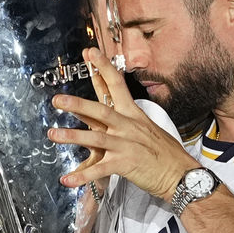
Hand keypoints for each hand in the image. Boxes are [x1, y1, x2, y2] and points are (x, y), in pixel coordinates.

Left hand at [49, 47, 197, 201]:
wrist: (181, 174)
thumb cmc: (165, 152)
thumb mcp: (147, 128)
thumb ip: (127, 120)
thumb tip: (114, 110)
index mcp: (133, 114)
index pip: (117, 85)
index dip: (103, 68)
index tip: (90, 53)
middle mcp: (128, 126)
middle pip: (101, 110)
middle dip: (78, 103)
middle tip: (57, 99)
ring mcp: (126, 145)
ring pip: (95, 138)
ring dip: (72, 136)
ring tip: (52, 134)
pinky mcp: (125, 164)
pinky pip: (99, 170)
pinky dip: (82, 176)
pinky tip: (67, 179)